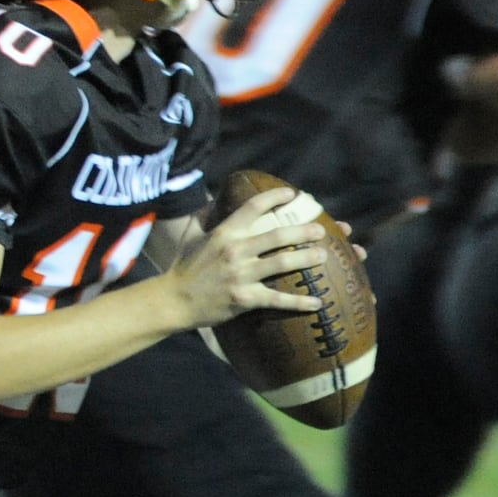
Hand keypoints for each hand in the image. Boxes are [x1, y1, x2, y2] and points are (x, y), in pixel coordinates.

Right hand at [166, 186, 327, 327]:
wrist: (173, 300)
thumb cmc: (183, 266)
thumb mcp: (192, 234)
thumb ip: (206, 215)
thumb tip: (216, 198)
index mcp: (224, 232)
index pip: (254, 207)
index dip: (275, 197)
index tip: (292, 194)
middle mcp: (235, 250)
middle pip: (277, 235)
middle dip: (302, 230)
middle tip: (321, 229)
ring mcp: (241, 275)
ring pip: (282, 263)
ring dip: (306, 258)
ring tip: (324, 255)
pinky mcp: (245, 298)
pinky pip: (277, 299)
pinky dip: (299, 301)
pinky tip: (317, 302)